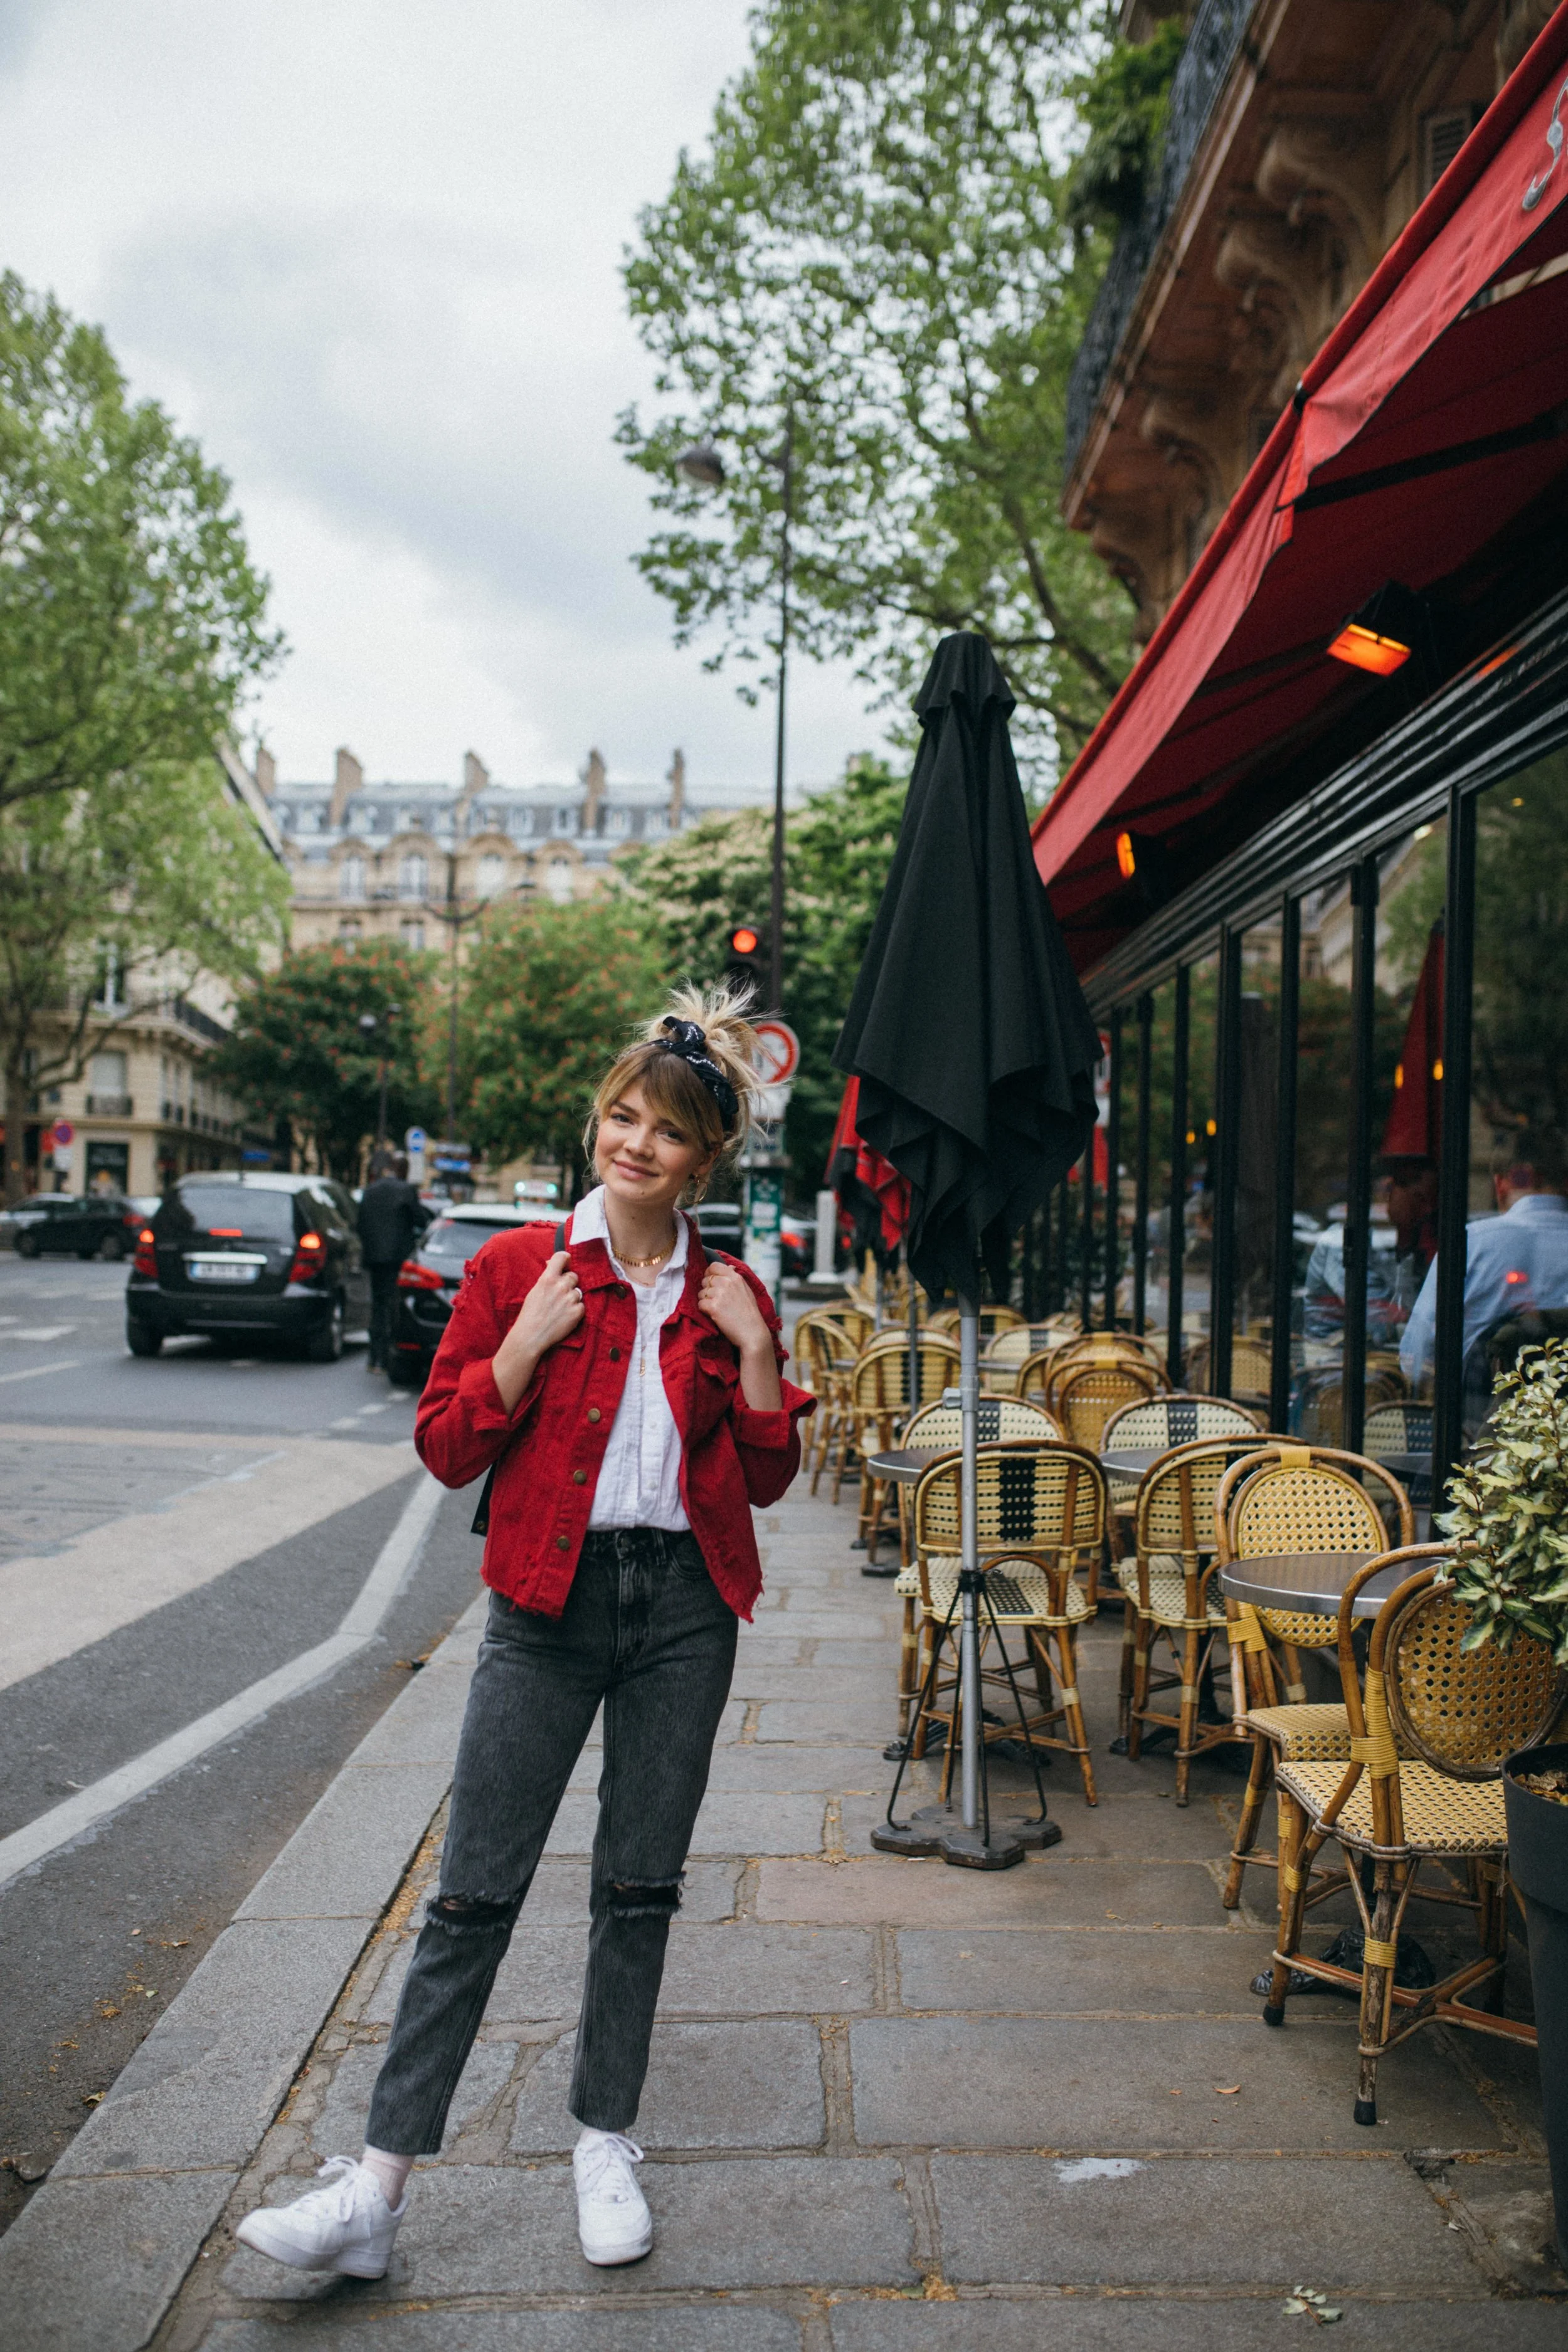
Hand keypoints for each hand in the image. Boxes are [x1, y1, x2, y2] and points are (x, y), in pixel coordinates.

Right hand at [511, 1250, 583, 1355]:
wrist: (531, 1336)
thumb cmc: (530, 1314)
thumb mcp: (534, 1290)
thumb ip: (547, 1278)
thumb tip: (552, 1264)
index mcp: (548, 1279)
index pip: (562, 1257)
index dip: (566, 1259)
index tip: (566, 1264)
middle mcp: (561, 1286)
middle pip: (573, 1276)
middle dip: (568, 1283)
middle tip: (560, 1294)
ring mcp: (570, 1299)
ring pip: (578, 1292)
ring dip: (572, 1298)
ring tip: (560, 1309)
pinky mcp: (577, 1312)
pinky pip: (581, 1306)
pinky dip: (575, 1310)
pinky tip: (564, 1316)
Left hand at [698, 1260, 782, 1412]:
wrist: (752, 1333)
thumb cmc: (750, 1314)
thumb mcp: (747, 1291)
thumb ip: (736, 1278)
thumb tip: (729, 1267)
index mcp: (735, 1277)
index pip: (713, 1266)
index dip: (709, 1274)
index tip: (712, 1283)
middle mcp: (727, 1283)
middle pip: (705, 1280)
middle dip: (707, 1290)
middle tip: (717, 1301)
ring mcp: (719, 1294)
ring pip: (701, 1293)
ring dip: (705, 1301)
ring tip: (717, 1309)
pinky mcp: (713, 1307)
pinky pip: (700, 1304)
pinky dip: (704, 1310)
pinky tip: (714, 1315)